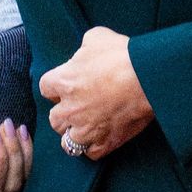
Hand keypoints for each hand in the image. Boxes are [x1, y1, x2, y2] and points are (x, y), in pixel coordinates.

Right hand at [0, 118, 32, 191]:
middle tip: (1, 124)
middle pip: (8, 183)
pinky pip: (26, 170)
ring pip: (20, 177)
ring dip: (19, 149)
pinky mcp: (10, 177)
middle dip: (9, 151)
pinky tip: (22, 130)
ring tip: (10, 124)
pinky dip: (28, 150)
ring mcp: (1, 189)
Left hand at [39, 27, 153, 160]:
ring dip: (74, 133)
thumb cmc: (120, 54)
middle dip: (63, 112)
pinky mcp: (106, 142)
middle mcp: (70, 109)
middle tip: (76, 105)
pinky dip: (93, 147)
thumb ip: (83, 49)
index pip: (45, 88)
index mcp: (64, 81)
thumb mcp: (96, 37)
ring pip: (67, 142)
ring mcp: (87, 129)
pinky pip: (90, 154)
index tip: (65, 84)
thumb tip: (84, 54)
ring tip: (85, 126)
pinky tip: (99, 137)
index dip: (54, 86)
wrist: (146, 77)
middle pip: (54, 119)